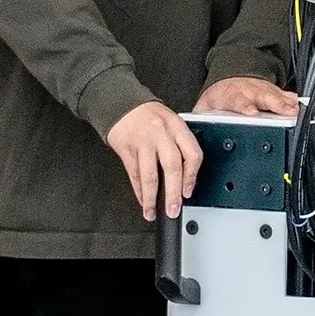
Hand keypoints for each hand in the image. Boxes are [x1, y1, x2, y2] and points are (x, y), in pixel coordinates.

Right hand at [107, 100, 203, 221]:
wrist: (122, 103)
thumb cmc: (150, 116)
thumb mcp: (171, 123)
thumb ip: (179, 145)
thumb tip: (185, 178)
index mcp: (177, 127)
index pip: (192, 154)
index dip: (192, 176)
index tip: (188, 191)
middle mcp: (161, 134)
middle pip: (172, 166)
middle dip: (173, 193)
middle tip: (173, 209)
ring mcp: (143, 141)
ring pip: (150, 174)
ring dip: (152, 198)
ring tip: (152, 211)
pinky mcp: (126, 148)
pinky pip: (134, 174)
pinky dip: (138, 190)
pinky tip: (142, 200)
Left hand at [194, 75, 298, 115]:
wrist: (229, 75)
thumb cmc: (219, 95)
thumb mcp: (205, 106)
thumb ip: (202, 117)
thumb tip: (193, 133)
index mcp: (231, 96)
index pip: (238, 101)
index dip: (246, 106)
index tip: (252, 112)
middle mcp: (249, 92)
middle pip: (264, 98)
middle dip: (275, 105)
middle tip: (285, 112)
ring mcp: (262, 90)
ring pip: (276, 95)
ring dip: (286, 103)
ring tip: (296, 110)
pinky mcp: (272, 90)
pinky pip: (284, 94)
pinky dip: (292, 99)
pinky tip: (300, 104)